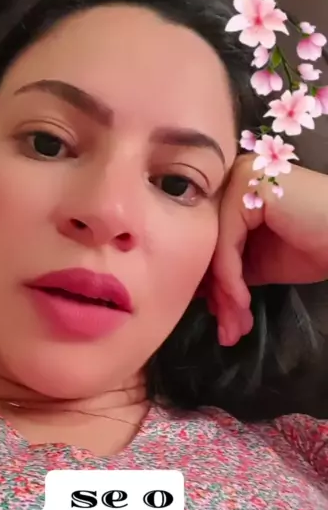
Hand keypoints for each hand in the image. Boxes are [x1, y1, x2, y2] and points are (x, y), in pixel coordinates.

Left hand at [207, 154, 327, 346]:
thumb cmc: (318, 244)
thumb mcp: (261, 261)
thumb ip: (228, 269)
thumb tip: (195, 290)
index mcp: (234, 190)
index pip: (210, 242)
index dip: (214, 286)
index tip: (222, 321)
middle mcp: (233, 177)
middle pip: (210, 244)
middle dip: (219, 296)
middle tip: (227, 332)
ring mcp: (240, 178)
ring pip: (215, 246)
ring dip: (224, 295)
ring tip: (234, 326)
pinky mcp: (248, 187)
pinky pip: (227, 244)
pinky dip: (231, 279)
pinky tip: (243, 302)